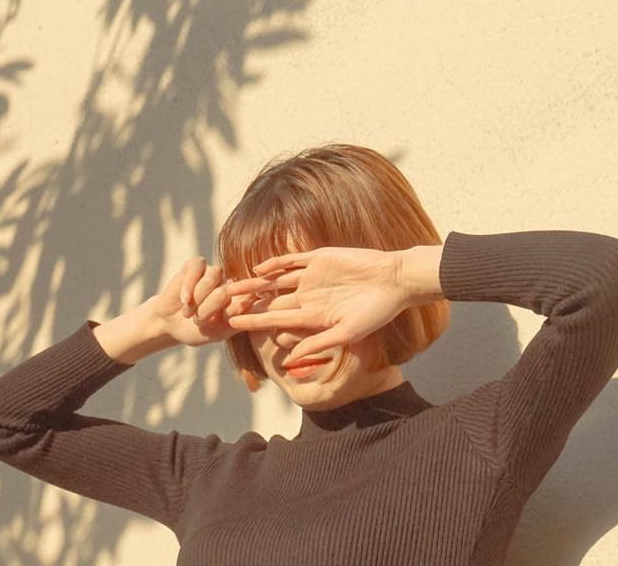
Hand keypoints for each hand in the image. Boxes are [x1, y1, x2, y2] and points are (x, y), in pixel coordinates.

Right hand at [148, 256, 256, 346]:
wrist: (170, 324)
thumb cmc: (196, 331)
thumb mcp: (217, 332)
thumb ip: (234, 318)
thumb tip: (246, 301)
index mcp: (240, 300)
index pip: (246, 299)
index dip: (230, 312)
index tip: (218, 325)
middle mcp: (229, 283)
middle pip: (226, 291)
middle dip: (208, 309)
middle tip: (197, 322)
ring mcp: (213, 272)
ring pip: (212, 278)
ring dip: (197, 298)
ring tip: (187, 313)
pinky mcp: (196, 264)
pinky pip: (196, 269)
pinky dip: (188, 286)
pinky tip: (184, 300)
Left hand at [223, 247, 412, 358]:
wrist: (395, 280)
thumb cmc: (376, 311)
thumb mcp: (347, 332)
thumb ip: (317, 343)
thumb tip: (290, 359)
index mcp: (313, 315)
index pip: (277, 319)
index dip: (255, 321)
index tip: (233, 324)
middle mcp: (308, 296)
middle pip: (271, 300)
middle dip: (248, 303)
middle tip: (222, 305)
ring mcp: (312, 276)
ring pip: (275, 280)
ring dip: (255, 283)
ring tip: (232, 285)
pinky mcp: (319, 257)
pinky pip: (291, 260)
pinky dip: (275, 263)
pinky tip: (258, 268)